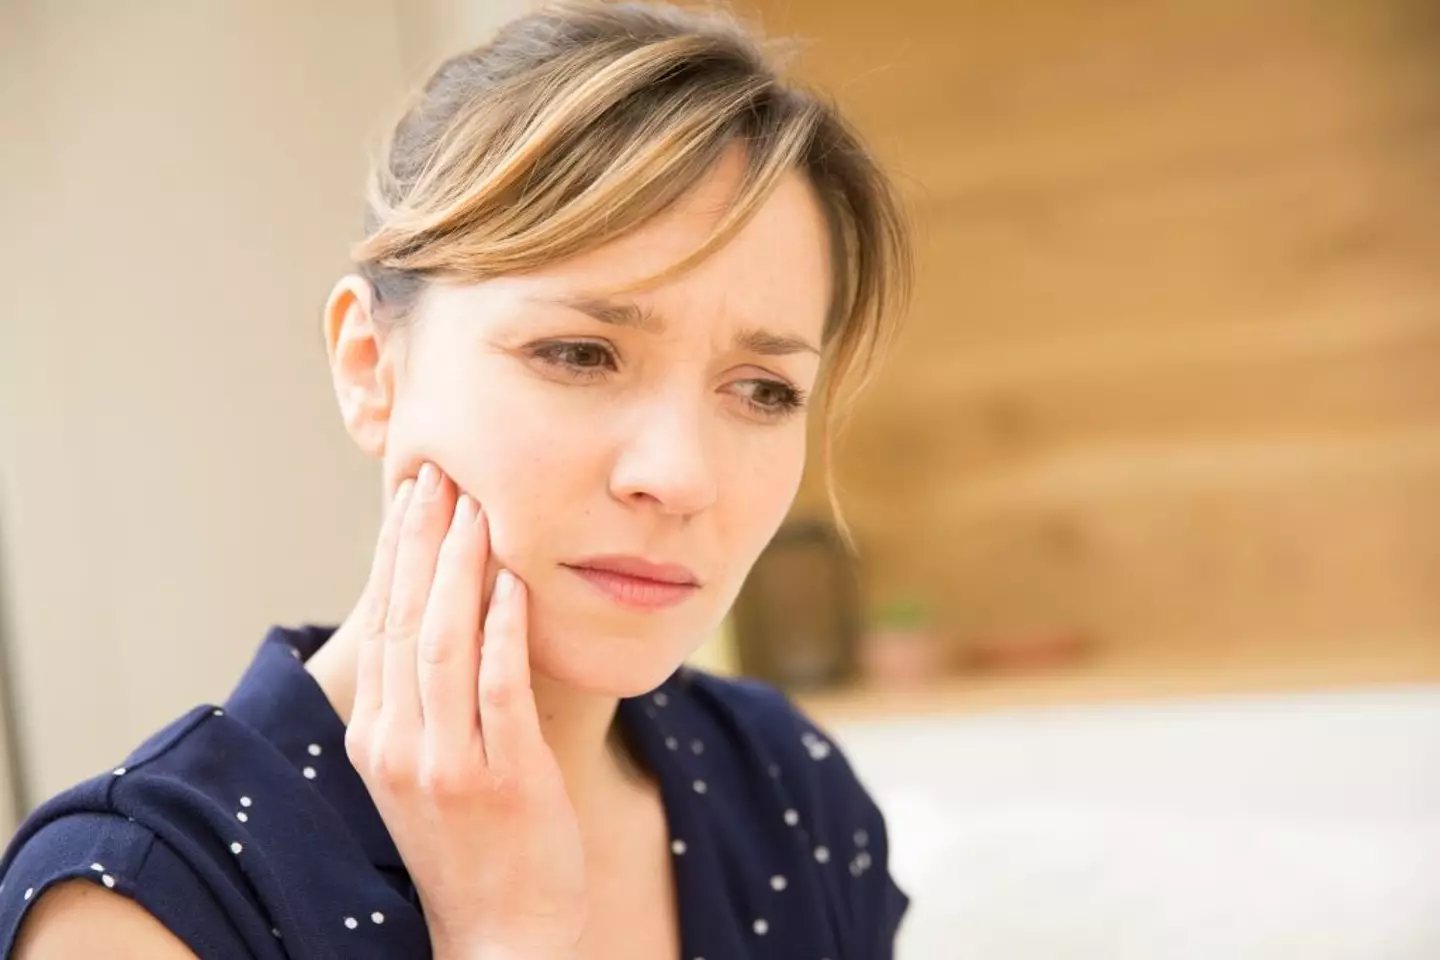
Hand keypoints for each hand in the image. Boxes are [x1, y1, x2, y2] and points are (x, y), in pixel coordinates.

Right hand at [343, 462, 585, 958]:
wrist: (500, 933)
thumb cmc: (472, 842)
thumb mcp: (424, 769)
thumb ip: (424, 699)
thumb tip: (439, 612)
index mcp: (374, 739)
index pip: (380, 626)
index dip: (395, 555)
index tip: (411, 495)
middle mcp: (396, 747)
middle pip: (404, 621)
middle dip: (421, 542)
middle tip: (441, 475)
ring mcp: (445, 766)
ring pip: (443, 645)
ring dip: (458, 570)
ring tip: (476, 509)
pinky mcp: (502, 780)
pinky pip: (499, 690)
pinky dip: (504, 631)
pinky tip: (515, 583)